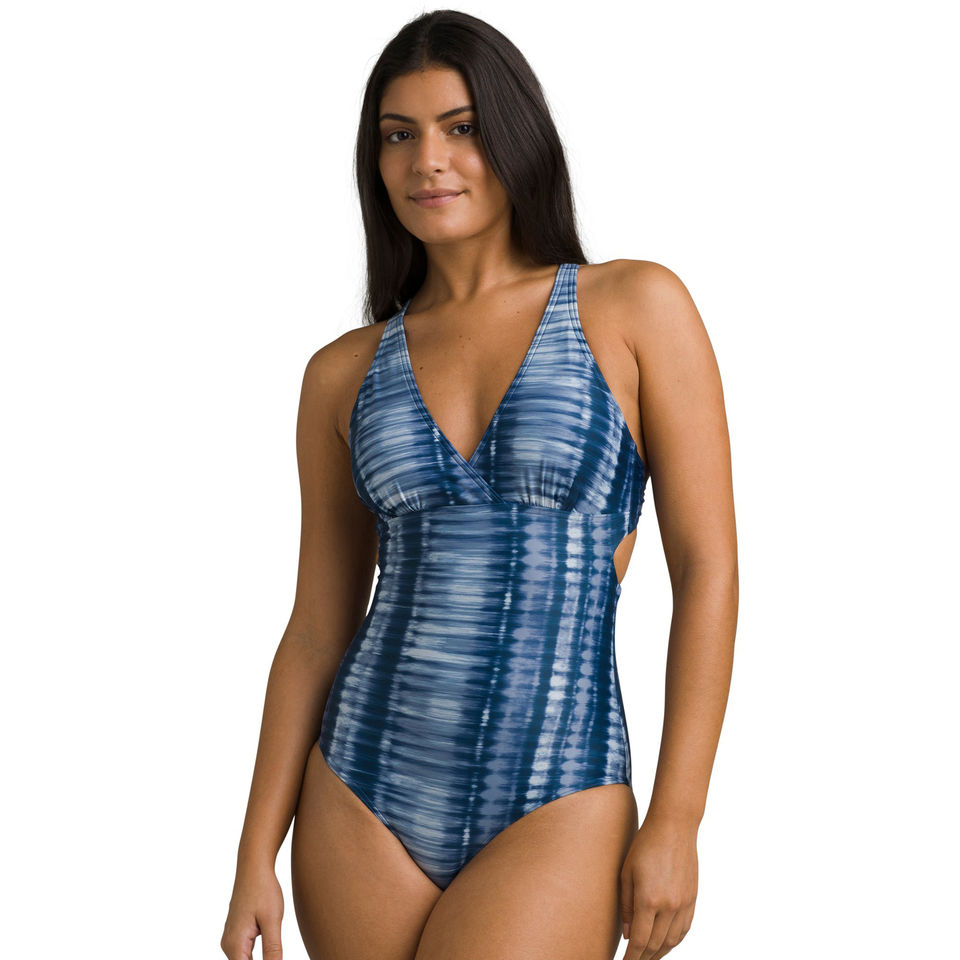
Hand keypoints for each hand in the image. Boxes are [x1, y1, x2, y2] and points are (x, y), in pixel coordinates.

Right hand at [221, 865, 283, 959]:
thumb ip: (273, 949)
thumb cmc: (263, 889)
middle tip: (276, 952)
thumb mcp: (272, 920)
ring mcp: (230, 939)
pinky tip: (269, 955)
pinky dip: (255, 958)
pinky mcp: (236, 934)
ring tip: (274, 950)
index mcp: (235, 944)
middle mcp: (228, 945)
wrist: (254, 867)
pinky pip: (244, 954)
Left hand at [619, 816, 698, 958]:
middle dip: (643, 958)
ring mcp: (684, 903)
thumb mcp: (627, 872)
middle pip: (655, 944)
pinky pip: (684, 929)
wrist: (674, 826)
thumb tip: (627, 934)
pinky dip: (674, 941)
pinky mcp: (692, 899)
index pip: (639, 940)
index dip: (631, 957)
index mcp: (649, 899)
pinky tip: (665, 944)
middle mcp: (669, 905)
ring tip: (647, 958)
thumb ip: (626, 905)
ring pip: (671, 941)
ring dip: (658, 953)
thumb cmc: (645, 844)